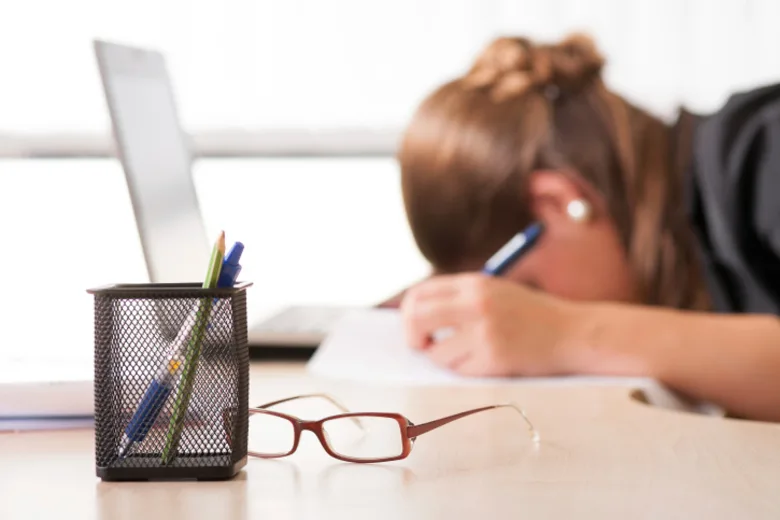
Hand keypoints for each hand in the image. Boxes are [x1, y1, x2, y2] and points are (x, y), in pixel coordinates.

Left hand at [400, 273, 579, 376]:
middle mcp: (476, 304)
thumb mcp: (494, 292)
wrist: (573, 333)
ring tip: (468, 354)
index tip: (414, 326)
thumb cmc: (530, 315)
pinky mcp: (494, 358)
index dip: (408, 312)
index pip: (420, 293)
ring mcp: (485, 331)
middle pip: (417, 317)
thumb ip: (458, 298)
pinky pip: (459, 371)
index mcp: (474, 283)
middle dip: (411, 336)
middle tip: (420, 346)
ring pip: (436, 352)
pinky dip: (466, 371)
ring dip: (444, 359)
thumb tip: (413, 316)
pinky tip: (487, 362)